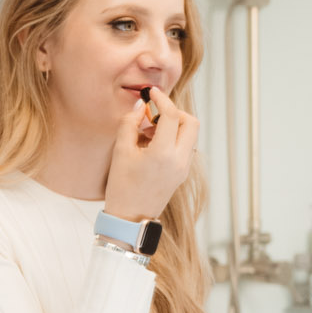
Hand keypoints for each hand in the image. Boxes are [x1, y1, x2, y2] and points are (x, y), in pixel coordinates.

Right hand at [104, 85, 197, 221]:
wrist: (130, 219)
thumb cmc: (122, 187)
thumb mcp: (120, 151)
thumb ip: (130, 123)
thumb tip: (141, 107)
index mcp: (163, 154)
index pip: (171, 115)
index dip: (162, 99)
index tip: (152, 93)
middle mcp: (179, 160)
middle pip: (191, 122)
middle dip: (174, 112)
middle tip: (154, 114)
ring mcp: (184, 168)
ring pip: (191, 135)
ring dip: (175, 125)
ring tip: (149, 131)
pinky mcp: (182, 173)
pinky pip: (185, 147)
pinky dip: (174, 138)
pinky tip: (154, 144)